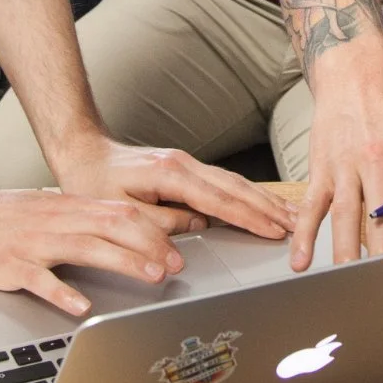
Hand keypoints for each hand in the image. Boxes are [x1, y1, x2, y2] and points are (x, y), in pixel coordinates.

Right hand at [0, 185, 182, 314]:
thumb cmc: (3, 218)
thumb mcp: (50, 209)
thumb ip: (84, 219)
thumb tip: (124, 229)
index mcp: (68, 208)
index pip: (120, 212)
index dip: (154, 229)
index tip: (178, 245)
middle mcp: (57, 221)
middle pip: (112, 226)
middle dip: (150, 245)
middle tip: (175, 265)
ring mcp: (34, 243)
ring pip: (86, 247)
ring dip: (123, 261)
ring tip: (150, 276)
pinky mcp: (11, 265)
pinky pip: (40, 279)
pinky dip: (62, 292)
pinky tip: (80, 305)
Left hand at [51, 136, 295, 240]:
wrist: (84, 152)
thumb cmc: (95, 182)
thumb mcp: (121, 212)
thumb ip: (160, 224)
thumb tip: (196, 230)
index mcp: (171, 174)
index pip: (220, 200)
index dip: (251, 218)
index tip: (274, 231)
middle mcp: (184, 164)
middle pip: (237, 188)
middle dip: (269, 208)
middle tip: (298, 225)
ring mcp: (188, 163)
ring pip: (235, 183)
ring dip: (264, 200)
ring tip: (291, 216)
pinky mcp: (187, 168)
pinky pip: (225, 182)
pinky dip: (249, 194)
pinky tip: (262, 203)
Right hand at [291, 44, 382, 269]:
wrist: (355, 81)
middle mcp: (379, 161)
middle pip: (381, 215)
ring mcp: (347, 167)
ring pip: (345, 215)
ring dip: (345, 251)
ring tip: (348, 281)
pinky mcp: (322, 171)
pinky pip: (312, 207)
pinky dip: (304, 235)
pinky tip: (302, 262)